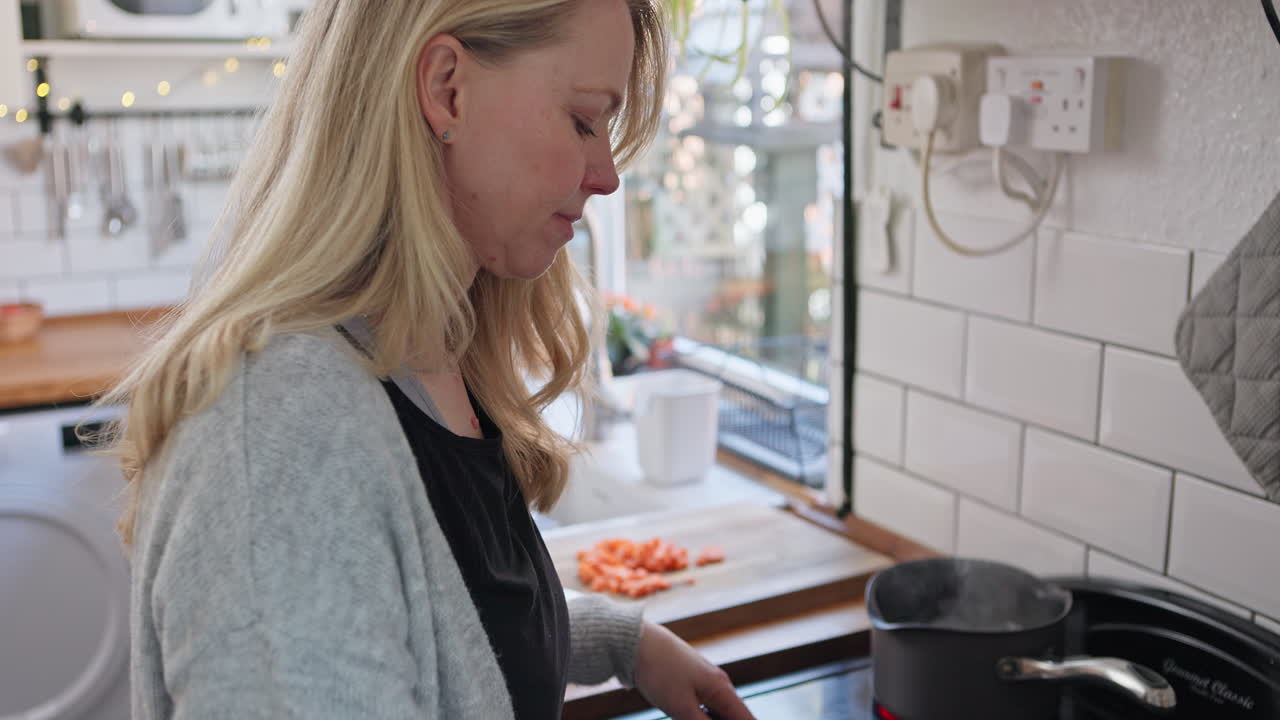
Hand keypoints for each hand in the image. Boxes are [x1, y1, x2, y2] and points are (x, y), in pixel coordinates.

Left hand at [631, 621, 755, 719]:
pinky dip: (703, 716)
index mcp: (722, 689)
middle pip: (733, 715)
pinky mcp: (690, 680)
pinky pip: (705, 705)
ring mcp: (704, 680)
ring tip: (689, 716)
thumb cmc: (660, 673)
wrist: (637, 643)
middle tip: (696, 719)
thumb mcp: (682, 708)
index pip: (747, 719)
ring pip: (718, 711)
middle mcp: (718, 683)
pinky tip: (688, 717)